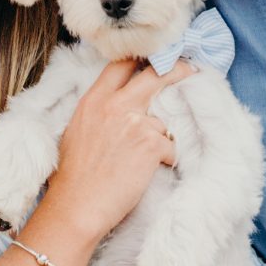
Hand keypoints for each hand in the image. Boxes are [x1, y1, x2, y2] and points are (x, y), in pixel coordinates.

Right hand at [31, 59, 197, 242]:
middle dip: (177, 69)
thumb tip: (119, 103)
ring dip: (161, 137)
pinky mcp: (151, 144)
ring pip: (163, 120)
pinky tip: (145, 172)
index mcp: (94, 100)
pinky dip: (164, 159)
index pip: (122, 64)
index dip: (141, 59)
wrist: (78, 206)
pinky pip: (170, 146)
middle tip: (190, 70)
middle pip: (155, 74)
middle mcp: (115, 105)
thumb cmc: (74, 176)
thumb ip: (99, 110)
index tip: (155, 60)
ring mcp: (135, 123)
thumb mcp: (77, 130)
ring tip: (143, 158)